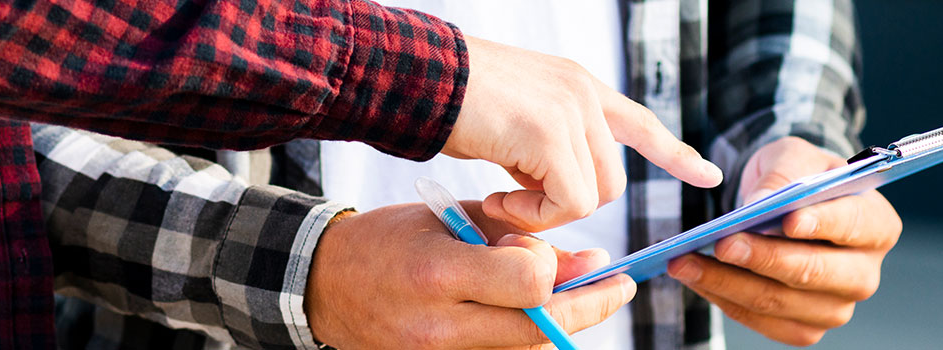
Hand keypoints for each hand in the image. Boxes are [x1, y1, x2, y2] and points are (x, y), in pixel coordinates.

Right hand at [308, 201, 636, 348]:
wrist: (324, 287)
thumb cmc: (388, 241)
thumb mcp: (449, 218)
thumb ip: (515, 238)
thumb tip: (586, 261)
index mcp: (437, 272)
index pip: (529, 283)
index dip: (556, 268)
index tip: (569, 253)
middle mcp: (440, 325)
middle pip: (540, 327)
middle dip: (588, 305)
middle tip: (618, 285)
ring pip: (528, 348)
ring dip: (561, 322)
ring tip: (575, 293)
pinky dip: (528, 334)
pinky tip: (535, 312)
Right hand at [445, 36, 722, 231]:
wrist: (419, 77)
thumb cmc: (451, 103)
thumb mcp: (514, 121)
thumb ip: (544, 147)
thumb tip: (548, 189)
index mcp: (577, 86)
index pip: (641, 122)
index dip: (674, 153)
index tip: (708, 174)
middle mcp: (583, 94)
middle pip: (612, 180)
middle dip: (569, 205)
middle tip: (510, 202)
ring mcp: (571, 111)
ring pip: (592, 196)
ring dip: (544, 213)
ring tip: (498, 198)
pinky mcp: (549, 135)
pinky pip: (567, 202)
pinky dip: (533, 215)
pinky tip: (496, 198)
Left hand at [666, 137, 902, 345]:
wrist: (786, 207)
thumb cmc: (798, 178)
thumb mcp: (792, 157)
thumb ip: (781, 175)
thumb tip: (757, 205)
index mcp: (878, 226)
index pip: (853, 225)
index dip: (820, 223)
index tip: (788, 219)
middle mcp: (864, 273)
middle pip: (813, 272)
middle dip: (763, 258)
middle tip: (722, 242)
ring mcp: (835, 307)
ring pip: (778, 301)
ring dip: (727, 282)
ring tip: (685, 260)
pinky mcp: (804, 328)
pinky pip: (760, 319)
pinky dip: (723, 298)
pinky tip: (696, 277)